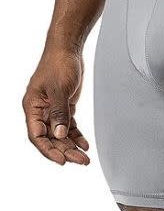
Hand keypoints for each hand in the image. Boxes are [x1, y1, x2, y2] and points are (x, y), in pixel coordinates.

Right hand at [23, 49, 89, 165]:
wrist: (67, 50)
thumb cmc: (58, 64)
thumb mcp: (59, 89)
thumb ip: (59, 113)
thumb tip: (59, 134)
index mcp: (32, 106)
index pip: (37, 135)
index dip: (48, 150)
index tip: (61, 160)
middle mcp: (40, 111)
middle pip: (50, 138)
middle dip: (65, 151)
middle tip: (80, 161)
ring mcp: (51, 110)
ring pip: (60, 134)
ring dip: (72, 146)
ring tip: (84, 157)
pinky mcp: (63, 107)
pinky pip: (68, 126)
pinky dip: (76, 136)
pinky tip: (84, 144)